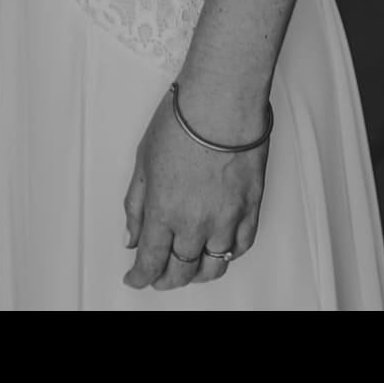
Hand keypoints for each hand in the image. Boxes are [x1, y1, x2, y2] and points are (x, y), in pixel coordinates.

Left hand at [122, 77, 271, 290]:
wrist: (223, 102)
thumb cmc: (182, 121)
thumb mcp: (142, 162)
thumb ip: (136, 205)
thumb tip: (132, 236)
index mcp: (164, 212)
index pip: (150, 262)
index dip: (140, 277)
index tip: (135, 278)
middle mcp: (196, 223)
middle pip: (181, 271)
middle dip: (165, 280)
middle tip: (158, 277)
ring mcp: (227, 218)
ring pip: (214, 266)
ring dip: (198, 274)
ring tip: (189, 269)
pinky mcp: (251, 207)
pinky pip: (242, 245)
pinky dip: (229, 254)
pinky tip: (220, 250)